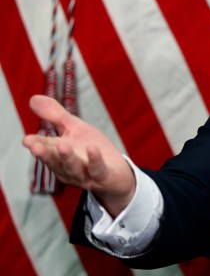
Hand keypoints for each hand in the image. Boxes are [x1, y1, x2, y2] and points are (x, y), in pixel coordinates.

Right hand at [22, 95, 134, 215]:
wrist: (117, 172)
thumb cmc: (90, 149)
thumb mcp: (74, 128)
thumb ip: (55, 115)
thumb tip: (33, 98)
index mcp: (58, 155)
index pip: (45, 148)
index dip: (36, 145)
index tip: (27, 140)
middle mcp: (67, 167)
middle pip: (55, 161)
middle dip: (45, 154)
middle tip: (35, 147)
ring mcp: (84, 174)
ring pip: (73, 168)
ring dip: (67, 158)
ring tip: (63, 146)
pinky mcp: (102, 177)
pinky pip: (97, 170)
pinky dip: (94, 160)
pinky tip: (92, 148)